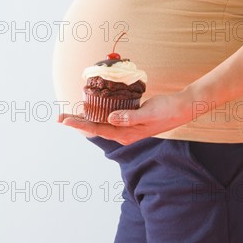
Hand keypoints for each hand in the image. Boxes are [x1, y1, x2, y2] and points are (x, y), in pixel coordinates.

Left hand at [57, 90, 194, 145]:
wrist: (183, 107)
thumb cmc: (168, 110)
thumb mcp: (149, 113)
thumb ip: (130, 117)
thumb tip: (110, 119)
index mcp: (127, 134)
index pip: (97, 130)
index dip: (79, 124)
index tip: (65, 120)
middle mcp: (124, 133)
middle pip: (95, 128)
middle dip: (77, 123)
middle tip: (59, 117)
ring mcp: (127, 126)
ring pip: (101, 124)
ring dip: (85, 119)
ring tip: (70, 114)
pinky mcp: (130, 119)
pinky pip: (109, 118)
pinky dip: (98, 113)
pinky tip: (92, 108)